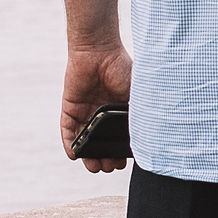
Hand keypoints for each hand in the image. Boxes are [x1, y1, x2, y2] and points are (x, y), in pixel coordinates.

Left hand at [59, 44, 132, 172]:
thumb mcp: (137, 96)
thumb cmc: (123, 69)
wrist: (100, 50)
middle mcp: (102, 114)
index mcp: (119, 111)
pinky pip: (68, 130)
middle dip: (106, 158)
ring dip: (88, 156)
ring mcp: (85, 112)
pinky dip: (70, 143)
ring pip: (84, 140)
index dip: (121, 153)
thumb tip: (149, 139)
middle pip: (102, 143)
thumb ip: (140, 115)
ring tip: (95, 166)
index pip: (119, 138)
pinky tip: (75, 154)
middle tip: (111, 166)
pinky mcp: (70, 108)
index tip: (126, 163)